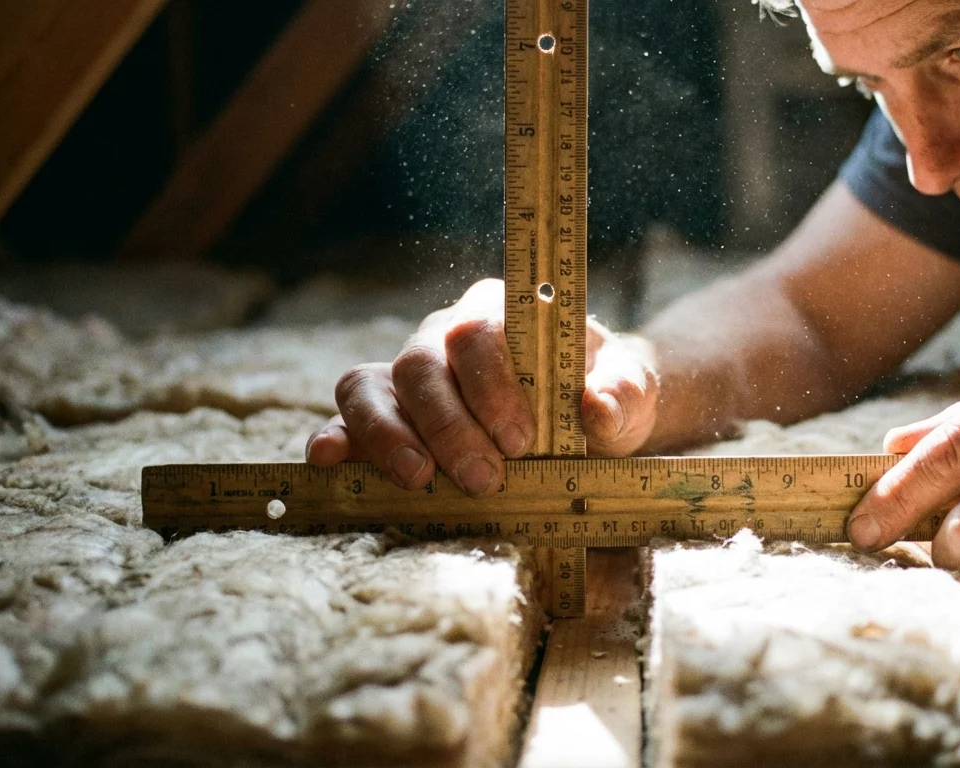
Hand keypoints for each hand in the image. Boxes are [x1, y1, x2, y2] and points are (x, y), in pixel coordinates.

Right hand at [306, 279, 658, 495]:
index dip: (492, 386)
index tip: (521, 440)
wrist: (583, 422)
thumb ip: (623, 394)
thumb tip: (597, 405)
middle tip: (483, 478)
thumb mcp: (629, 393)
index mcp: (500, 314)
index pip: (478, 334)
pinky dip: (337, 438)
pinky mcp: (385, 416)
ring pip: (370, 386)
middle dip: (447, 425)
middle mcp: (443, 336)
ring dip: (389, 436)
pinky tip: (330, 462)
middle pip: (420, 365)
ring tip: (420, 480)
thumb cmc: (601, 396)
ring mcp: (407, 375)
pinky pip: (346, 418)